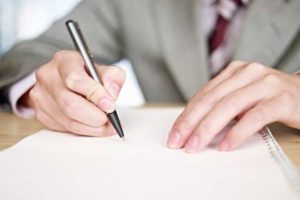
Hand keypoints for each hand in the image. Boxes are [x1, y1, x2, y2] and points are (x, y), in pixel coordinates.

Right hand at [27, 50, 125, 135]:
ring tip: (106, 126)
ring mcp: (41, 96)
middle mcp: (48, 76)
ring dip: (91, 128)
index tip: (110, 106)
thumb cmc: (88, 76)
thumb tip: (110, 94)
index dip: (94, 95)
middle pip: (69, 104)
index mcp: (64, 61)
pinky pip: (64, 128)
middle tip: (110, 120)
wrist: (70, 83)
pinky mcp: (41, 113)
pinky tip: (93, 126)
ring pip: (68, 120)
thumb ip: (113, 78)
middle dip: (94, 116)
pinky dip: (83, 130)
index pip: (75, 79)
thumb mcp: (105, 70)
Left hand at [167, 61, 299, 152]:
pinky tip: (225, 146)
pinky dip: (237, 133)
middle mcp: (247, 73)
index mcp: (233, 72)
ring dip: (208, 129)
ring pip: (229, 106)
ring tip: (195, 145)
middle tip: (178, 141)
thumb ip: (222, 105)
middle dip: (191, 122)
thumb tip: (194, 126)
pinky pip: (254, 117)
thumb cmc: (269, 98)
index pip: (203, 95)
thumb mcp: (242, 97)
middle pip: (211, 99)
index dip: (186, 115)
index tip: (175, 133)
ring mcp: (265, 84)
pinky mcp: (281, 98)